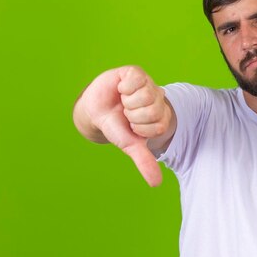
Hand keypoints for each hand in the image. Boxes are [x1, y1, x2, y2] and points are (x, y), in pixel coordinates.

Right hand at [78, 66, 172, 185]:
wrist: (95, 109)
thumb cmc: (116, 126)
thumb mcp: (130, 145)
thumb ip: (144, 161)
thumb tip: (156, 184)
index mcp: (161, 116)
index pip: (159, 126)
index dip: (140, 128)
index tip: (133, 126)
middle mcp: (159, 99)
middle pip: (153, 110)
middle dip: (133, 115)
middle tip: (127, 113)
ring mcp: (149, 84)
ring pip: (146, 95)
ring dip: (128, 101)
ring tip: (124, 101)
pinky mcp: (137, 72)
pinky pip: (136, 80)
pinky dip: (124, 87)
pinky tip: (121, 88)